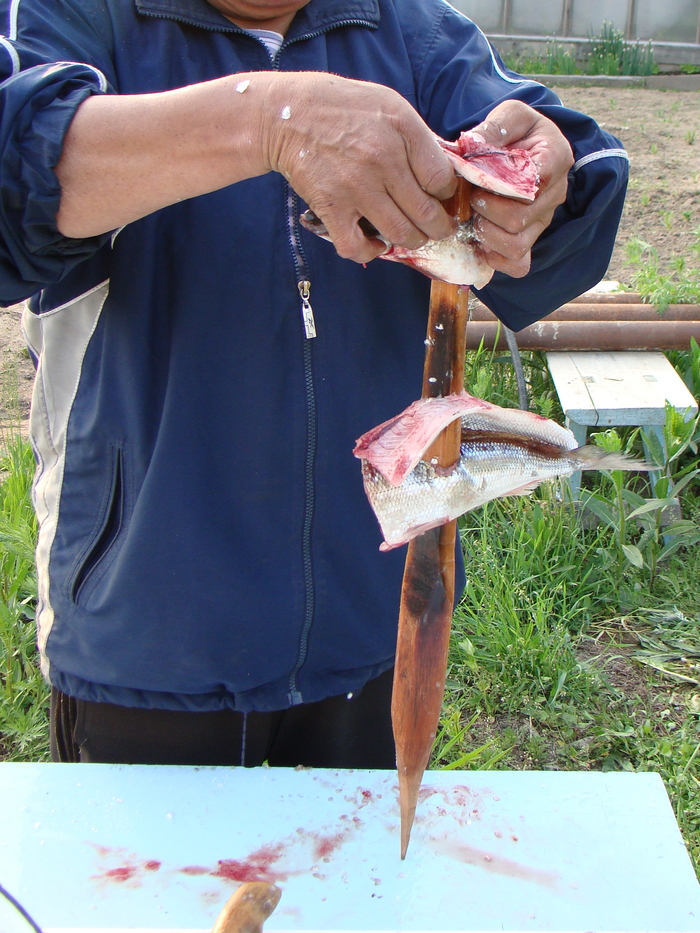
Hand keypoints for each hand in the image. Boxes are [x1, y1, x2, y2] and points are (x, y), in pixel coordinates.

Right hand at [261, 73, 456, 261]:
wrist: (290, 114)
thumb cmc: (346, 108)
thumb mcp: (391, 105)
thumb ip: (418, 138)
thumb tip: (442, 174)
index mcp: (402, 132)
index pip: (442, 180)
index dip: (447, 194)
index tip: (440, 196)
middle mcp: (382, 161)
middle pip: (426, 214)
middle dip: (439, 227)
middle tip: (438, 228)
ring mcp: (355, 188)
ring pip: (400, 234)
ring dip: (412, 241)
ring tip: (412, 236)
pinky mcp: (331, 208)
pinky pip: (356, 246)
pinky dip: (370, 252)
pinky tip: (376, 244)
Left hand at [468, 100, 573, 277]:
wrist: (528, 148)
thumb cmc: (519, 132)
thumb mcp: (511, 115)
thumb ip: (495, 126)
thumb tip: (472, 144)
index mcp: (555, 159)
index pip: (534, 182)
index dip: (501, 185)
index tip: (482, 176)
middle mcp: (554, 194)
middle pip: (519, 219)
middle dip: (486, 210)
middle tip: (472, 196)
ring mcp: (543, 221)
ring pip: (516, 245)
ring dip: (487, 235)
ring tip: (475, 217)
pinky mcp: (532, 239)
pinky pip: (518, 265)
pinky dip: (496, 259)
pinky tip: (480, 242)